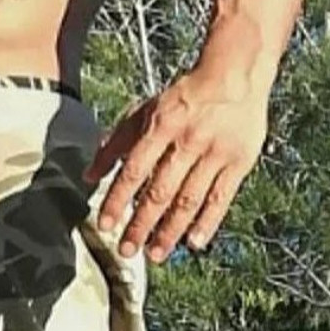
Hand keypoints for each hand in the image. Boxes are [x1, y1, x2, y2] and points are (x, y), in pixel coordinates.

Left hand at [83, 69, 267, 263]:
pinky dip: (207, 223)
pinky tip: (194, 242)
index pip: (133, 170)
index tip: (106, 224)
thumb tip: (90, 175)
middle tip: (127, 250)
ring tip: (155, 254)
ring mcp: (215, 153)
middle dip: (141, 225)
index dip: (118, 199)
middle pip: (160, 191)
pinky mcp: (239, 162)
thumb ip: (116, 142)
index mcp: (160, 126)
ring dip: (170, 231)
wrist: (233, 76)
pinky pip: (221, 199)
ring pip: (189, 200)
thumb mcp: (144, 111)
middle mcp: (186, 141)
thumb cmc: (183, 96)